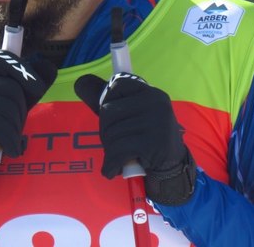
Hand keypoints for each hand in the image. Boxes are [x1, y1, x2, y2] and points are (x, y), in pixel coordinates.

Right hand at [0, 51, 56, 191]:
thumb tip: (49, 67)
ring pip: (5, 106)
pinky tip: (12, 149)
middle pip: (9, 87)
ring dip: (16, 128)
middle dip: (22, 110)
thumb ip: (28, 85)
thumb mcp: (11, 101)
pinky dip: (10, 140)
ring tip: (14, 140)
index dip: (24, 71)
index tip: (38, 89)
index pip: (3, 59)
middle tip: (20, 126)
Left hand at [74, 72, 195, 204]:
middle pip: (108, 111)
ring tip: (114, 158)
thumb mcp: (138, 114)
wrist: (173, 168)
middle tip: (111, 144)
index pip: (118, 85)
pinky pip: (119, 151)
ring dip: (108, 150)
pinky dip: (111, 163)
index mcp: (151, 92)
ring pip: (112, 133)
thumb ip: (116, 102)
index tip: (111, 118)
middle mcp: (155, 102)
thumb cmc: (150, 138)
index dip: (107, 100)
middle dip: (104, 131)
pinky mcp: (152, 142)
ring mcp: (155, 121)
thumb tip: (80, 84)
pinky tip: (111, 170)